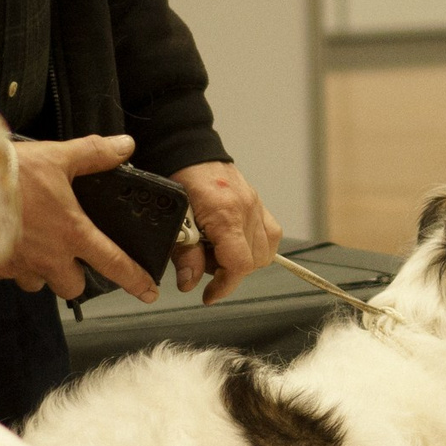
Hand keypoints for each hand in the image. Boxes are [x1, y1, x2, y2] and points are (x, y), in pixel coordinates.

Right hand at [3, 134, 157, 301]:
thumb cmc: (12, 173)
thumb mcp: (58, 157)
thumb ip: (94, 154)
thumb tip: (125, 145)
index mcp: (72, 233)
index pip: (114, 264)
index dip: (136, 279)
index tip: (149, 291)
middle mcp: (49, 258)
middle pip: (74, 288)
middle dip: (75, 277)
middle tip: (69, 256)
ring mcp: (20, 266)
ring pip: (39, 284)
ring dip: (41, 271)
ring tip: (34, 246)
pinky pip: (8, 275)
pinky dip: (10, 263)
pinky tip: (6, 242)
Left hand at [168, 160, 281, 304]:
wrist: (190, 150)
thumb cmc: (179, 181)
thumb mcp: (175, 220)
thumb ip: (184, 253)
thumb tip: (190, 283)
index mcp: (225, 214)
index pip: (239, 263)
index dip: (225, 285)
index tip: (209, 295)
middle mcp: (247, 209)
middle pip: (254, 261)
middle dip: (230, 271)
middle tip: (206, 263)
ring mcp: (256, 205)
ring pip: (266, 251)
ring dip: (244, 259)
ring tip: (219, 251)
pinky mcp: (259, 202)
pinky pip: (270, 234)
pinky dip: (256, 245)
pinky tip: (235, 242)